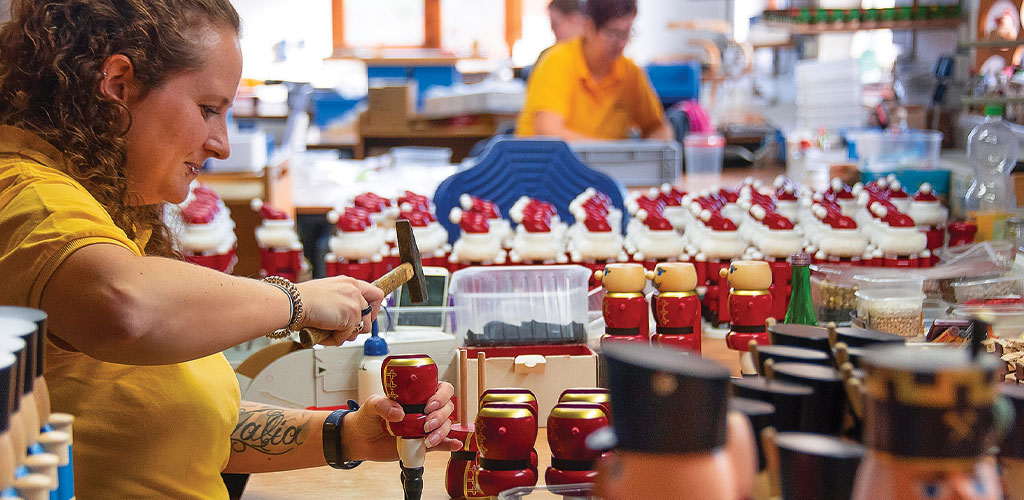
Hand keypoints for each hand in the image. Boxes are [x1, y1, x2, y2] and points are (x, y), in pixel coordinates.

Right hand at [296, 276, 384, 344]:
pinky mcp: (351, 317)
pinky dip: (334, 339)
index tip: (365, 317)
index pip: (375, 294)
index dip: (373, 309)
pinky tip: (323, 334)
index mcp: (349, 282)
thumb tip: (347, 318)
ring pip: (361, 328)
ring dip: (346, 334)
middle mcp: (354, 290)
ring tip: (330, 331)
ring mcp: (354, 303)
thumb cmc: (302, 299)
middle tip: (344, 330)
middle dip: (357, 327)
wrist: (294, 302)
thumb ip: (341, 301)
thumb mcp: (327, 293)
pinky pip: (346, 336)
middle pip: (370, 316)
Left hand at [339, 382, 461, 461]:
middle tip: (425, 425)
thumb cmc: (367, 417)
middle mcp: (424, 409)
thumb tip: (398, 413)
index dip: (440, 395)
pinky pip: (441, 444)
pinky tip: (455, 445)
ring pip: (446, 425)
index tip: (428, 405)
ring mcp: (425, 426)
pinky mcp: (423, 443)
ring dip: (442, 432)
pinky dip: (449, 444)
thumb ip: (382, 404)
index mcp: (416, 395)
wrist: (360, 440)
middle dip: (440, 416)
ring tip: (427, 439)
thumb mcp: (371, 404)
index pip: (440, 388)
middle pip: (447, 407)